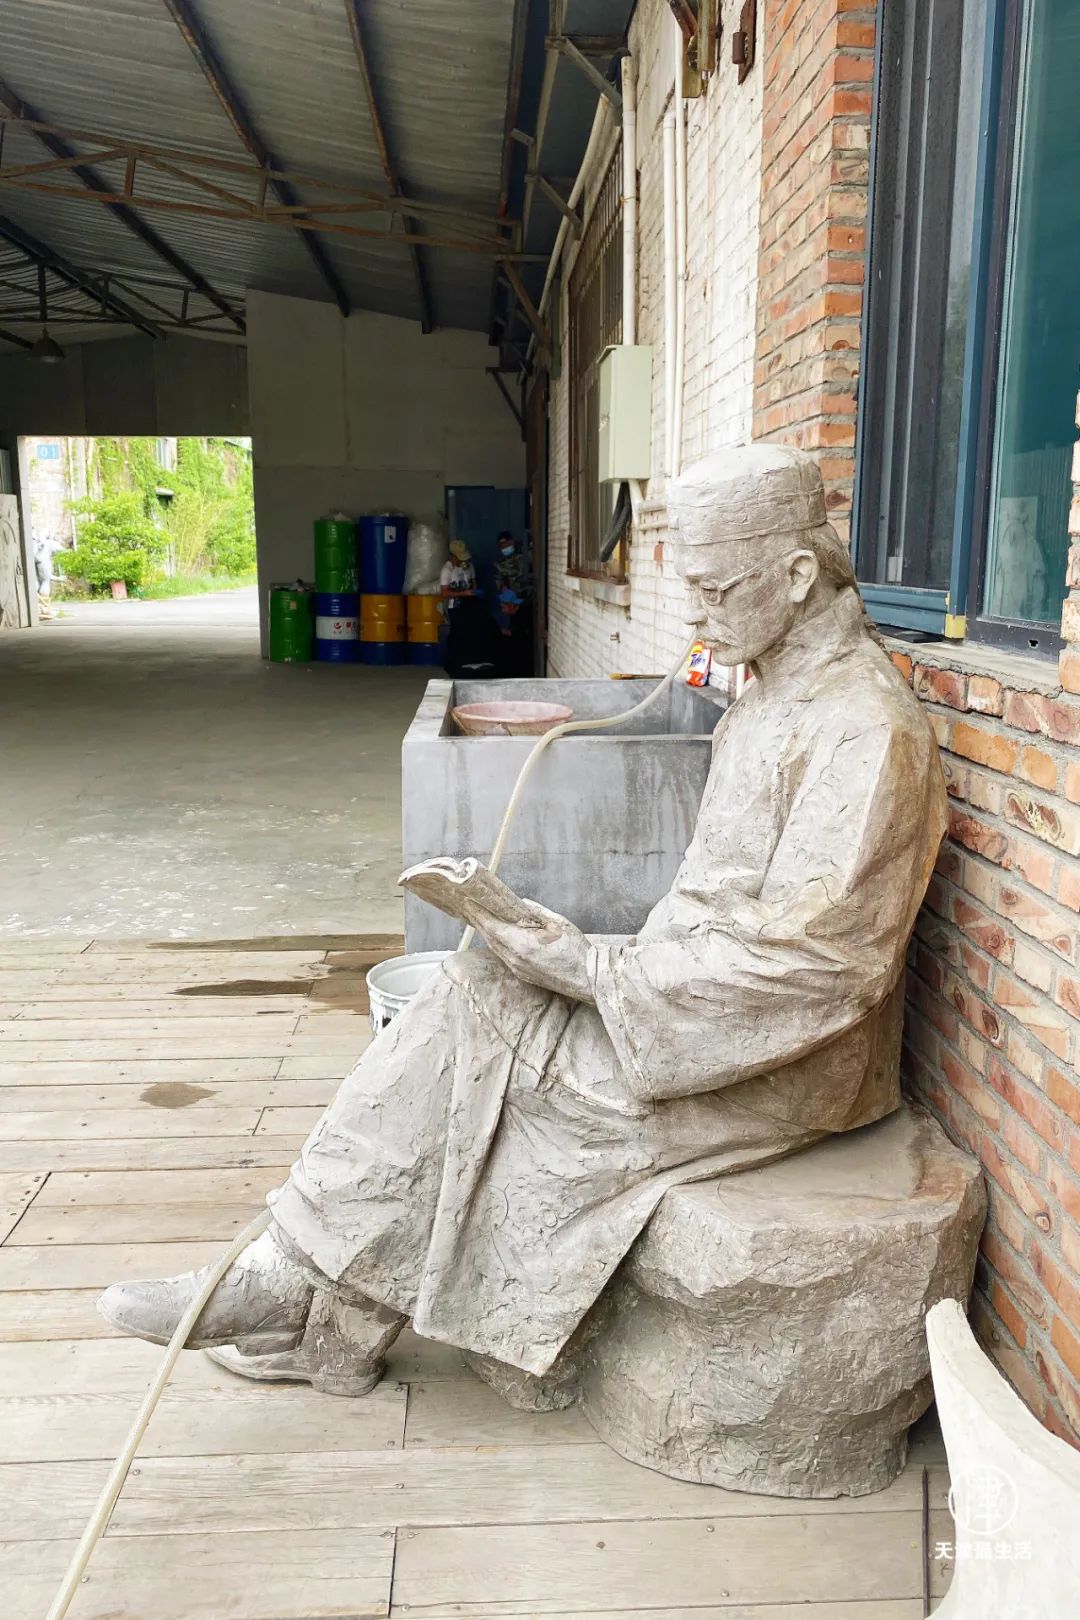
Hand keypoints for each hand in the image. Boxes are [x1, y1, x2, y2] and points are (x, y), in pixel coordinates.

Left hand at [467, 905, 593, 1003]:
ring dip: (487, 932)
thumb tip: (520, 904)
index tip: (469, 902)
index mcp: (520, 944)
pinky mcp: (523, 975)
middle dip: (479, 921)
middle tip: (471, 907)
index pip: (491, 926)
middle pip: (490, 937)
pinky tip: (499, 936)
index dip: (478, 913)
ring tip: (481, 918)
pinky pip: (504, 956)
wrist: (587, 980)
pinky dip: (497, 943)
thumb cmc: (576, 952)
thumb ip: (535, 912)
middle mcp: (514, 958)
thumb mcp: (558, 923)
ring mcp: (517, 969)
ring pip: (495, 948)